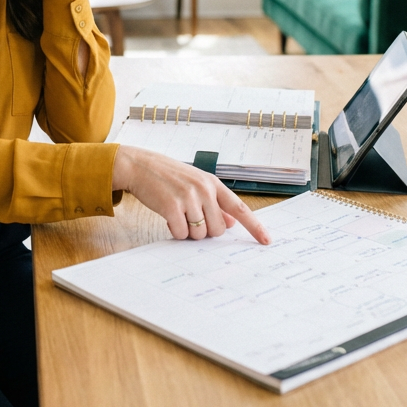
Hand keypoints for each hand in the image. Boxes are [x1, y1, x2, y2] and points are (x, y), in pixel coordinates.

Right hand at [111, 145, 271, 244]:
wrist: (140, 166)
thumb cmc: (168, 176)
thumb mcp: (196, 183)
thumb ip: (215, 202)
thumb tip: (231, 223)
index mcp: (213, 183)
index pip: (239, 208)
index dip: (254, 226)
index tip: (266, 240)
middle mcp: (204, 189)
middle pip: (218, 229)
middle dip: (206, 231)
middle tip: (191, 219)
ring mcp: (188, 198)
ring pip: (200, 234)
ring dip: (189, 232)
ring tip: (178, 215)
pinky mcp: (172, 207)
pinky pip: (182, 234)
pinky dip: (176, 232)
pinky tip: (169, 217)